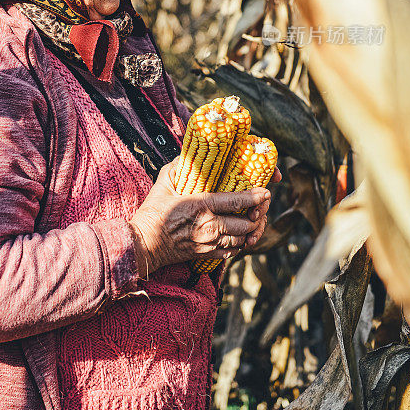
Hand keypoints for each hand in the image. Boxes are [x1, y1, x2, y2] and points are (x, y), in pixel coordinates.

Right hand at [129, 158, 271, 277]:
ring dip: (250, 231)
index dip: (255, 197)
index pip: (236, 201)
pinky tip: (238, 237)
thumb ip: (178, 167)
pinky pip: (232, 252)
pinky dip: (239, 244)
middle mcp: (209, 226)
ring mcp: (209, 243)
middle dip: (257, 216)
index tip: (266, 192)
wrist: (143, 244)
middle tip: (260, 208)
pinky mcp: (207, 255)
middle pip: (246, 224)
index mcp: (201, 205)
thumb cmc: (152, 213)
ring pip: (242, 239)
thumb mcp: (163, 184)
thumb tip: (189, 154)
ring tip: (252, 222)